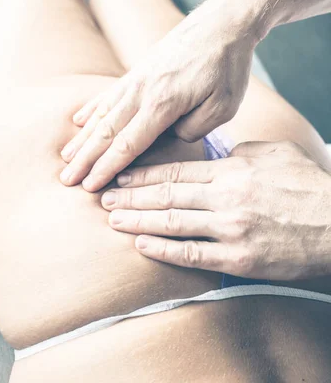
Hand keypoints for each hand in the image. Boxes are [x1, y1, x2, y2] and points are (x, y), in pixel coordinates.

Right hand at [60, 0, 257, 190]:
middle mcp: (141, 91)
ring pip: (102, 114)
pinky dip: (92, 109)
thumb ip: (193, 129)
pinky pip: (108, 94)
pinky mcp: (138, 70)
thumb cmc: (227, 66)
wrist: (222, 23)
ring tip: (65, 157)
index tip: (89, 186)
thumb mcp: (223, 106)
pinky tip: (79, 120)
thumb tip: (169, 137)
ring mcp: (136, 78)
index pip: (127, 144)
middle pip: (106, 132)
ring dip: (82, 137)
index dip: (106, 168)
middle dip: (85, 159)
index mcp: (162, 104)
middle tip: (66, 180)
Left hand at [100, 141, 330, 279]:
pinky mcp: (238, 260)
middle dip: (131, 195)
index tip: (122, 175)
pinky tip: (141, 244)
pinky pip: (191, 254)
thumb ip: (238, 151)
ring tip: (111, 219)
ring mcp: (230, 229)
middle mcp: (225, 197)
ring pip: (172, 222)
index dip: (144, 173)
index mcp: (232, 169)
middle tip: (103, 197)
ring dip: (137, 220)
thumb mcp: (273, 153)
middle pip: (166, 194)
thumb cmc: (306, 186)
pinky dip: (162, 250)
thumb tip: (213, 154)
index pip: (176, 169)